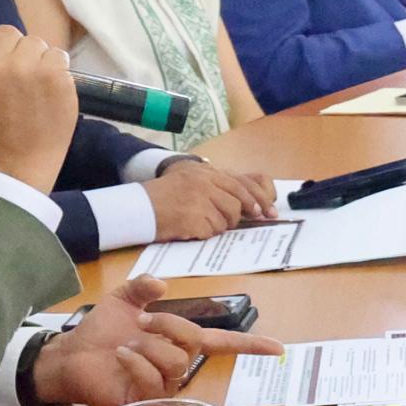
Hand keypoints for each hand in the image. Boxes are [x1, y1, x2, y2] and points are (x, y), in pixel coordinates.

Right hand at [0, 18, 76, 191]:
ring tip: (33, 83)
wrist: (18, 162)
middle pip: (6, 32)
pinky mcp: (54, 74)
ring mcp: (25, 68)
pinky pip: (57, 54)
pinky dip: (56, 68)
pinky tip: (49, 87)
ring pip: (34, 41)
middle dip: (12, 49)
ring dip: (35, 57)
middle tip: (16, 73)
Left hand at [31, 277, 280, 405]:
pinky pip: (153, 382)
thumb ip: (142, 287)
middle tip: (143, 319)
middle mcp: (175, 365)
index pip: (221, 344)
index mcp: (177, 342)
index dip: (249, 345)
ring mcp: (161, 385)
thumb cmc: (99, 332)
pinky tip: (121, 355)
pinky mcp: (142, 402)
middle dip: (170, 324)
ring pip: (176, 363)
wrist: (70, 355)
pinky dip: (137, 363)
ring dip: (151, 345)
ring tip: (127, 342)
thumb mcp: (122, 300)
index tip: (277, 348)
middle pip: (194, 344)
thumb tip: (162, 284)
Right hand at [140, 157, 278, 237]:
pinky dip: (205, 233)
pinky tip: (191, 229)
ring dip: (220, 225)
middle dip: (246, 213)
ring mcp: (199, 199)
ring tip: (203, 223)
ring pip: (228, 218)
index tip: (266, 210)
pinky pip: (212, 230)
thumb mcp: (191, 181)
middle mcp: (204, 182)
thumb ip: (216, 186)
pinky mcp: (194, 217)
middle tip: (253, 220)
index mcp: (205, 173)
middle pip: (238, 200)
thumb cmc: (164, 198)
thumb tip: (247, 202)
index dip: (257, 197)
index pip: (240, 182)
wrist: (138, 208)